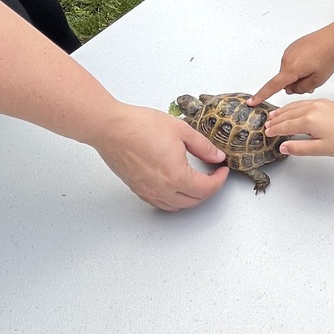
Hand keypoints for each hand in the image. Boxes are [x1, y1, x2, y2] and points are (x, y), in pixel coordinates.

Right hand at [92, 102, 228, 210]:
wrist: (111, 128)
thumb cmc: (140, 126)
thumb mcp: (181, 130)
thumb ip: (203, 146)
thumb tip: (216, 156)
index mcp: (177, 176)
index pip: (206, 188)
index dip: (219, 180)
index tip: (223, 171)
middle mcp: (162, 190)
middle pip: (194, 201)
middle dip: (208, 190)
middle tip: (214, 176)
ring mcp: (148, 192)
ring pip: (177, 206)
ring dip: (192, 197)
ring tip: (198, 182)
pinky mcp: (138, 189)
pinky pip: (160, 204)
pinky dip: (174, 200)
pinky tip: (176, 187)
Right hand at [249, 26, 333, 104]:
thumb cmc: (328, 57)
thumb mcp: (317, 80)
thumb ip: (301, 89)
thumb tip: (290, 89)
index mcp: (291, 69)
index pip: (272, 86)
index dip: (261, 95)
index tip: (251, 102)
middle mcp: (286, 59)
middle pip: (285, 80)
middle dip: (295, 84)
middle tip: (312, 81)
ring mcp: (289, 51)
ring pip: (289, 71)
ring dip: (298, 74)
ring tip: (315, 68)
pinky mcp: (293, 47)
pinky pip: (292, 62)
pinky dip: (300, 65)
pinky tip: (312, 61)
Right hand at [264, 98, 333, 156]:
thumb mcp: (320, 149)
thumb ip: (299, 148)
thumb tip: (283, 147)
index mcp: (309, 120)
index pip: (286, 126)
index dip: (275, 130)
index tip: (267, 133)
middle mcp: (312, 108)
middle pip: (288, 114)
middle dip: (276, 120)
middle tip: (266, 125)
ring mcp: (318, 103)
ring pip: (294, 106)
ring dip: (283, 111)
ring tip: (273, 115)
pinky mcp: (324, 101)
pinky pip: (303, 102)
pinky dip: (293, 106)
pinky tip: (291, 109)